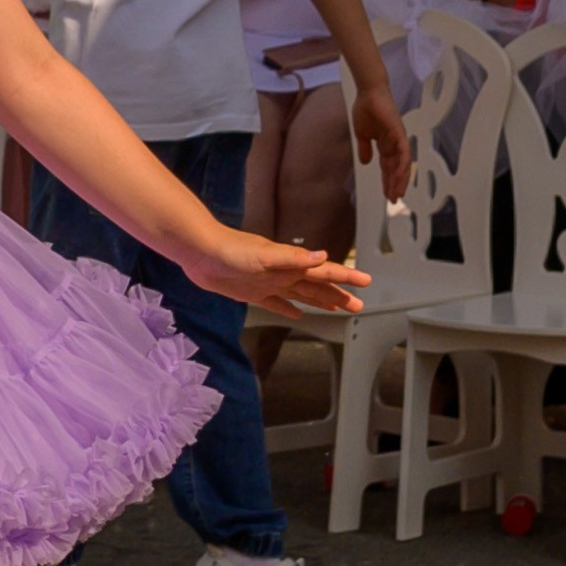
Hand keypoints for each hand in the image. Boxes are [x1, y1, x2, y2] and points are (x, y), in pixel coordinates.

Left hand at [183, 227, 369, 317]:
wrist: (200, 252)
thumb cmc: (230, 250)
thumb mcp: (263, 254)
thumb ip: (292, 257)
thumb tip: (322, 256)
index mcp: (290, 264)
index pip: (324, 271)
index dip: (345, 276)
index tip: (366, 281)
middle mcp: (284, 273)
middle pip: (318, 286)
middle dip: (339, 294)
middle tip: (359, 304)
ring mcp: (269, 283)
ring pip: (302, 294)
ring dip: (321, 301)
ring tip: (338, 308)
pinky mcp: (252, 293)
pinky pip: (277, 304)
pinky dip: (289, 310)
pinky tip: (298, 316)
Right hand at [351, 84, 410, 202]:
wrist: (368, 93)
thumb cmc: (366, 109)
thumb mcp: (362, 134)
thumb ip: (365, 148)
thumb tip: (366, 162)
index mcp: (386, 145)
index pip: (388, 167)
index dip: (388, 181)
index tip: (387, 195)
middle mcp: (395, 144)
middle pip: (397, 169)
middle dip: (395, 184)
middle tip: (394, 200)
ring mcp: (398, 139)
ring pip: (403, 164)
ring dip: (400, 179)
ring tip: (397, 193)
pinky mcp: (399, 132)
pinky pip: (403, 151)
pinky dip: (402, 164)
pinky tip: (399, 175)